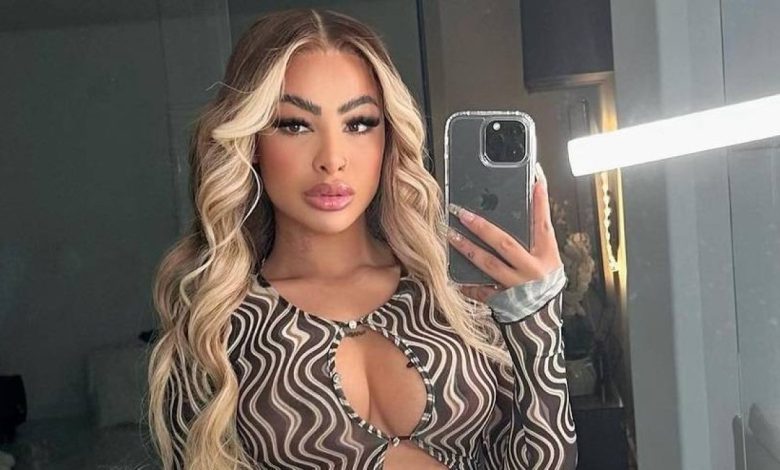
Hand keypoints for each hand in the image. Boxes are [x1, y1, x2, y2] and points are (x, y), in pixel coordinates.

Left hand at [447, 162, 562, 303]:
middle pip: (505, 244)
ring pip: (488, 264)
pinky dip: (466, 283)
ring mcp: (515, 286)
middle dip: (482, 227)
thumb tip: (529, 201)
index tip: (536, 182)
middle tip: (463, 213)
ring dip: (468, 249)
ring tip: (451, 235)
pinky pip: (480, 290)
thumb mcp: (548, 259)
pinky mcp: (501, 300)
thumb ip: (536, 237)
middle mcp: (531, 270)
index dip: (541, 204)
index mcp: (546, 256)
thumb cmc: (544, 283)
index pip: (543, 225)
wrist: (543, 319)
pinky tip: (452, 274)